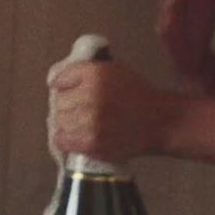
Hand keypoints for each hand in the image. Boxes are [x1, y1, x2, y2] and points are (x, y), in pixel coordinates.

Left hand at [49, 60, 178, 162]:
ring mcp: (89, 122)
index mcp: (95, 74)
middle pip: (59, 102)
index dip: (65, 86)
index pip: (60, 80)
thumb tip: (55, 81)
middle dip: (67, 105)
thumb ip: (87, 72)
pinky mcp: (91, 144)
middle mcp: (90, 96)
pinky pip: (62, 140)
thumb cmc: (136, 93)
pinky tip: (79, 135)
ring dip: (67, 122)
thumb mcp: (114, 70)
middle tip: (81, 108)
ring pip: (59, 122)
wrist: (159, 121)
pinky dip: (66, 139)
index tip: (73, 90)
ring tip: (82, 123)